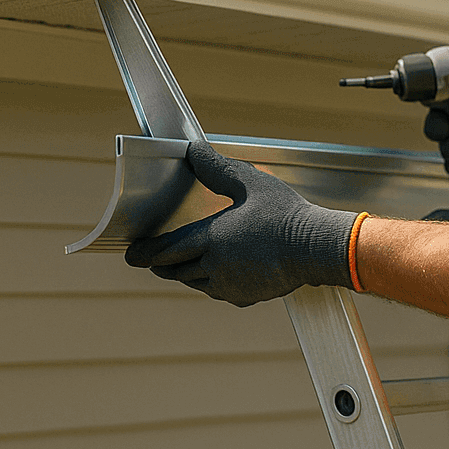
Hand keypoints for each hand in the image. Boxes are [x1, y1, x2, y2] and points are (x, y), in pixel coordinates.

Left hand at [125, 141, 357, 305]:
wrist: (317, 249)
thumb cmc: (286, 214)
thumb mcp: (250, 183)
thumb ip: (217, 169)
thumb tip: (192, 151)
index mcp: (212, 238)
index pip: (168, 249)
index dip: (146, 252)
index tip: (132, 255)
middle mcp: (215, 266)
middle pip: (176, 270)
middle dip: (162, 264)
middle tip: (151, 260)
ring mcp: (230, 285)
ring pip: (195, 283)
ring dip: (185, 273)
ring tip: (182, 264)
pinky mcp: (245, 296)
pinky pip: (217, 291)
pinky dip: (210, 283)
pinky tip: (218, 273)